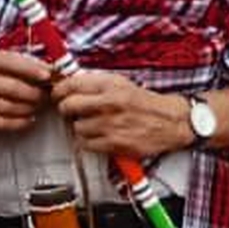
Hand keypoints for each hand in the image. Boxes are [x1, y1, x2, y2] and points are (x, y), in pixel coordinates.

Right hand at [0, 48, 53, 133]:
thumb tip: (57, 72)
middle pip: (13, 88)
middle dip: (35, 93)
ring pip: (9, 107)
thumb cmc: (2, 75)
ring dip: (30, 108)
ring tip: (38, 106)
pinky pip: (3, 123)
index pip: (13, 62)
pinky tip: (30, 118)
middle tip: (47, 96)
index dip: (32, 69)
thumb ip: (31, 65)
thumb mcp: (11, 64)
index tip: (48, 75)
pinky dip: (20, 122)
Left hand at [53, 69, 192, 160]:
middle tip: (72, 111)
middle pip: (68, 106)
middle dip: (66, 109)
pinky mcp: (114, 143)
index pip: (71, 84)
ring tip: (93, 124)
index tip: (58, 94)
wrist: (171, 121)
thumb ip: (95, 84)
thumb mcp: (121, 83)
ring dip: (80, 127)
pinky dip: (89, 142)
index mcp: (110, 84)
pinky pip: (86, 144)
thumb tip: (68, 85)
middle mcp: (109, 103)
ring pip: (76, 127)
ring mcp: (111, 124)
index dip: (59, 90)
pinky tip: (99, 135)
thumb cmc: (145, 103)